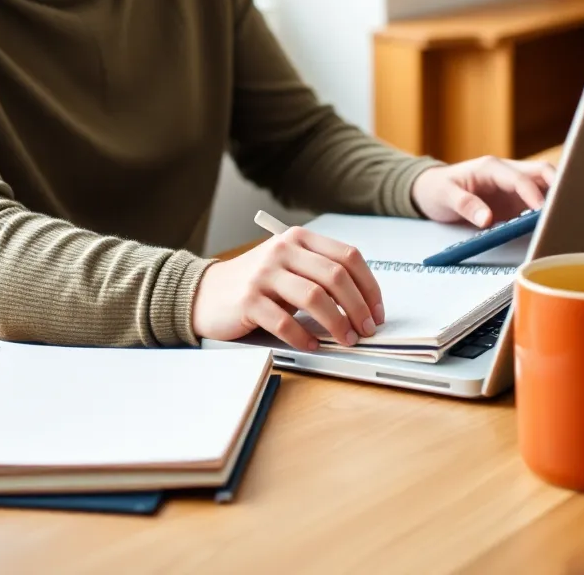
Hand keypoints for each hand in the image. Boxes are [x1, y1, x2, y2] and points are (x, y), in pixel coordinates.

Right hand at [191, 226, 383, 350]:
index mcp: (298, 238)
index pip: (348, 256)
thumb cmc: (256, 283)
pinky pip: (285, 322)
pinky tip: (312, 345)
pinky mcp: (249, 300)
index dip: (369, 286)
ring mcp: (264, 274)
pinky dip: (304, 337)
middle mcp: (282, 250)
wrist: (206, 292)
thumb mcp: (289, 267)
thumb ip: (320, 273)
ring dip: (337, 323)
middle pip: (336, 276)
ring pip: (315, 298)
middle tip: (366, 329)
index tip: (377, 311)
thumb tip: (363, 303)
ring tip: (345, 340)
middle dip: (358, 307)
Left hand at [411, 155, 556, 227]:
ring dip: (558, 198)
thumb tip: (487, 219)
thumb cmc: (437, 189)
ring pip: (546, 185)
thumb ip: (465, 205)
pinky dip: (550, 209)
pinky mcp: (517, 200)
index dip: (533, 194)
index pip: (519, 178)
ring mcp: (514, 186)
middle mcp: (507, 172)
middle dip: (559, 187)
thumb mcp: (445, 196)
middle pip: (542, 172)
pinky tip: (558, 223)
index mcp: (491, 167)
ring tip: (570, 218)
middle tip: (568, 210)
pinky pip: (540, 200)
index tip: (543, 212)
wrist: (431, 189)